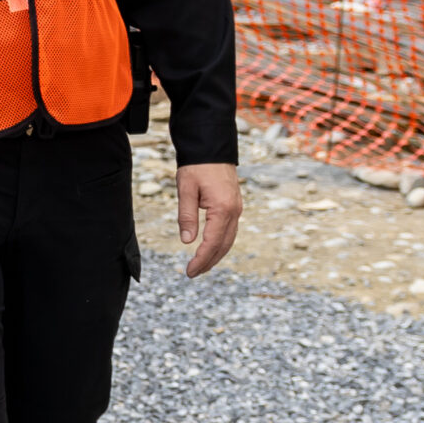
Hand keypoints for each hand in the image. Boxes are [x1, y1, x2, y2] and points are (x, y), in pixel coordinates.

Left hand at [178, 162, 241, 277]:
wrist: (212, 149)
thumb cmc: (197, 167)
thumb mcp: (186, 190)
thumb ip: (187, 216)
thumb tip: (187, 241)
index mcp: (223, 208)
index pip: (212, 242)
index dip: (201, 259)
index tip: (189, 271)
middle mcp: (234, 211)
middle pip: (223, 245)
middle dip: (208, 262)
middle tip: (192, 274)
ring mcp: (237, 209)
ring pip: (229, 240)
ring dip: (216, 255)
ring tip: (201, 266)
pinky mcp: (235, 206)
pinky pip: (230, 231)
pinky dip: (221, 244)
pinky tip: (211, 249)